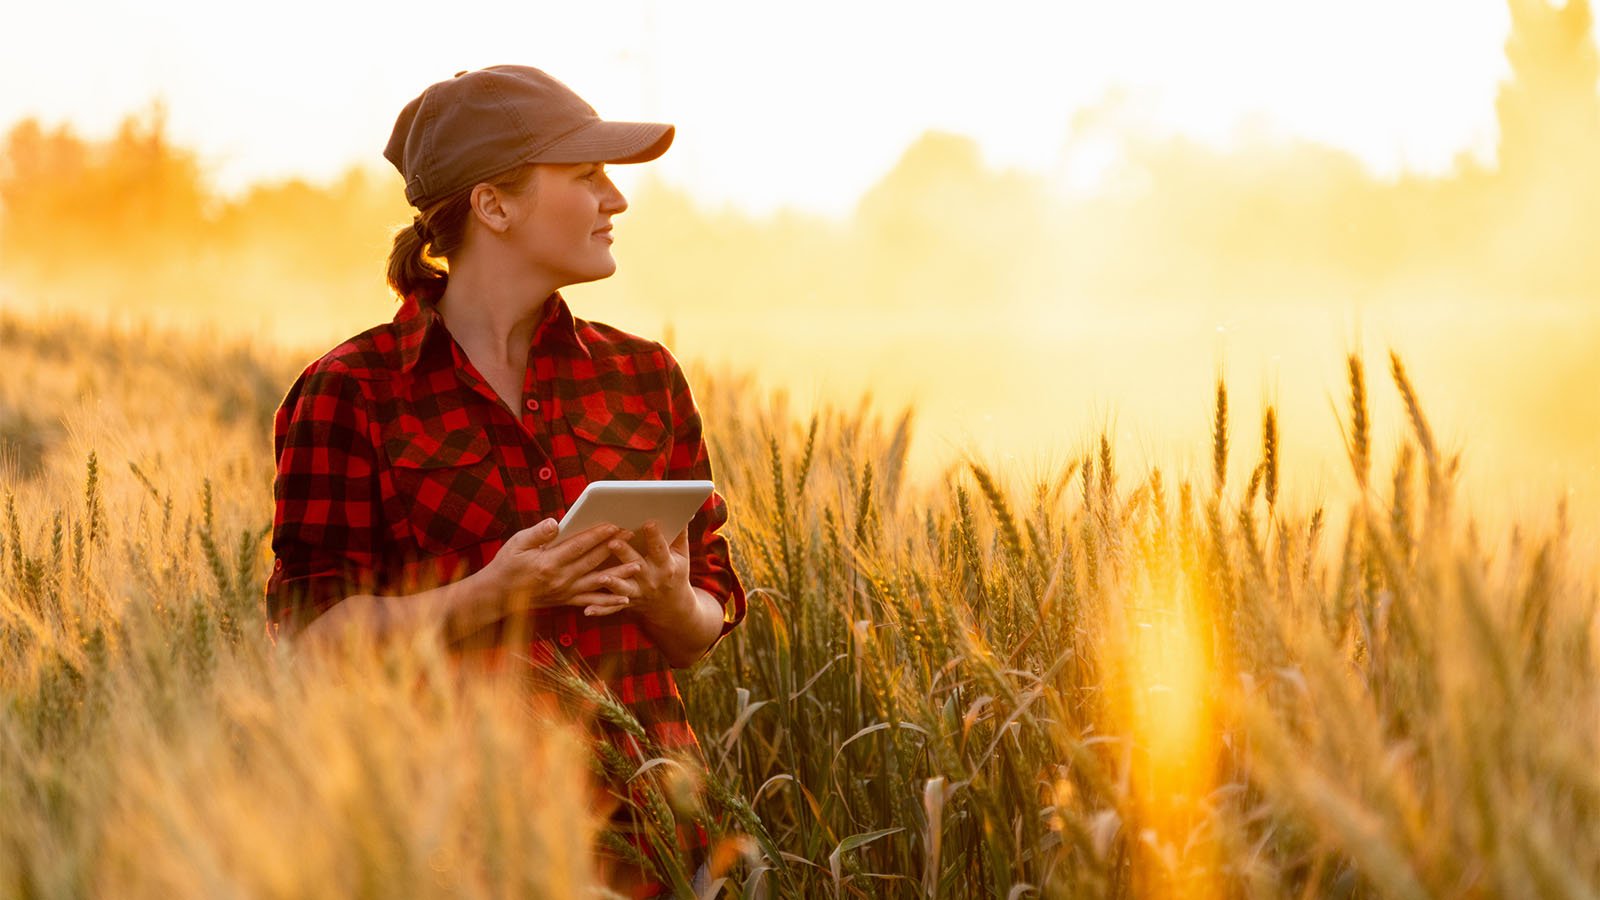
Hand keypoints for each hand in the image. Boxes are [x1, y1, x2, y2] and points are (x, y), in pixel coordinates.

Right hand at [480, 519, 642, 617]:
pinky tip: (625, 599)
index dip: (597, 535)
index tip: (613, 525)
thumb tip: (555, 523)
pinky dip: (609, 602)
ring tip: (638, 565)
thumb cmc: (507, 565)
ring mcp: (565, 592)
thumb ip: (538, 533)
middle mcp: (560, 579)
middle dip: (614, 547)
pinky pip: (591, 602)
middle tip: (632, 536)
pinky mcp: (566, 600)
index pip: (578, 546)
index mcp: (548, 563)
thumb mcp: (516, 544)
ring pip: (597, 583)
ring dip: (619, 574)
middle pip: (593, 562)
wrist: (497, 596)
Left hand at [586, 519, 692, 621]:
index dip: (655, 536)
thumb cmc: (675, 573)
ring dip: (612, 583)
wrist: (673, 608)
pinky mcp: (627, 603)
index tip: (648, 523)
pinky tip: (588, 610)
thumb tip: (686, 512)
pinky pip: (612, 608)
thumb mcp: (681, 555)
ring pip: (623, 588)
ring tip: (601, 576)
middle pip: (636, 565)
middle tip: (613, 542)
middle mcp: (651, 580)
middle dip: (625, 554)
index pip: (660, 548)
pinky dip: (600, 610)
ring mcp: (638, 593)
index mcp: (666, 565)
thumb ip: (680, 534)